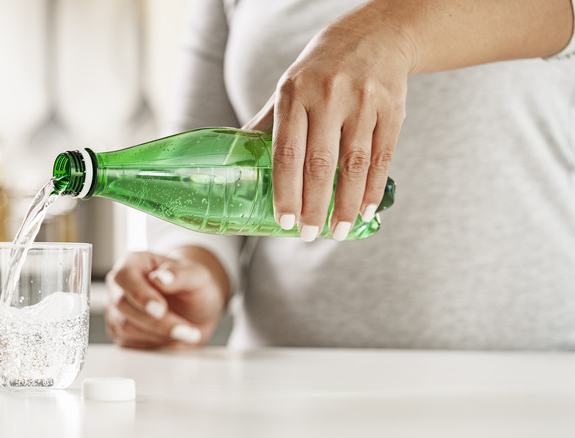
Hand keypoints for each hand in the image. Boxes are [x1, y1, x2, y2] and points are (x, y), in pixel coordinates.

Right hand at [104, 247, 228, 348]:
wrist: (196, 311)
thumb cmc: (194, 288)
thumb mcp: (197, 276)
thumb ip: (179, 274)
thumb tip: (160, 278)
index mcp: (134, 262)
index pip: (124, 275)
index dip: (140, 294)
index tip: (161, 309)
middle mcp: (120, 284)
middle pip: (123, 305)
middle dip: (157, 322)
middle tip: (186, 330)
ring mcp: (116, 308)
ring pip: (125, 327)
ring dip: (158, 335)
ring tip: (185, 333)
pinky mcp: (118, 330)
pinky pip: (128, 342)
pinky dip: (152, 344)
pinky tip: (171, 337)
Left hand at [243, 4, 415, 240]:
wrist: (375, 35)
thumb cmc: (321, 69)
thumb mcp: (289, 87)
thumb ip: (268, 123)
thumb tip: (238, 160)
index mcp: (294, 93)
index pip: (287, 151)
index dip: (286, 190)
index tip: (284, 220)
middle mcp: (328, 96)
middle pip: (320, 163)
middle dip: (314, 205)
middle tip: (308, 234)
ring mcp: (362, 102)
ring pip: (353, 165)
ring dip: (345, 205)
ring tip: (337, 231)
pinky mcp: (392, 110)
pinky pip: (381, 158)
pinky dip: (371, 189)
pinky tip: (363, 210)